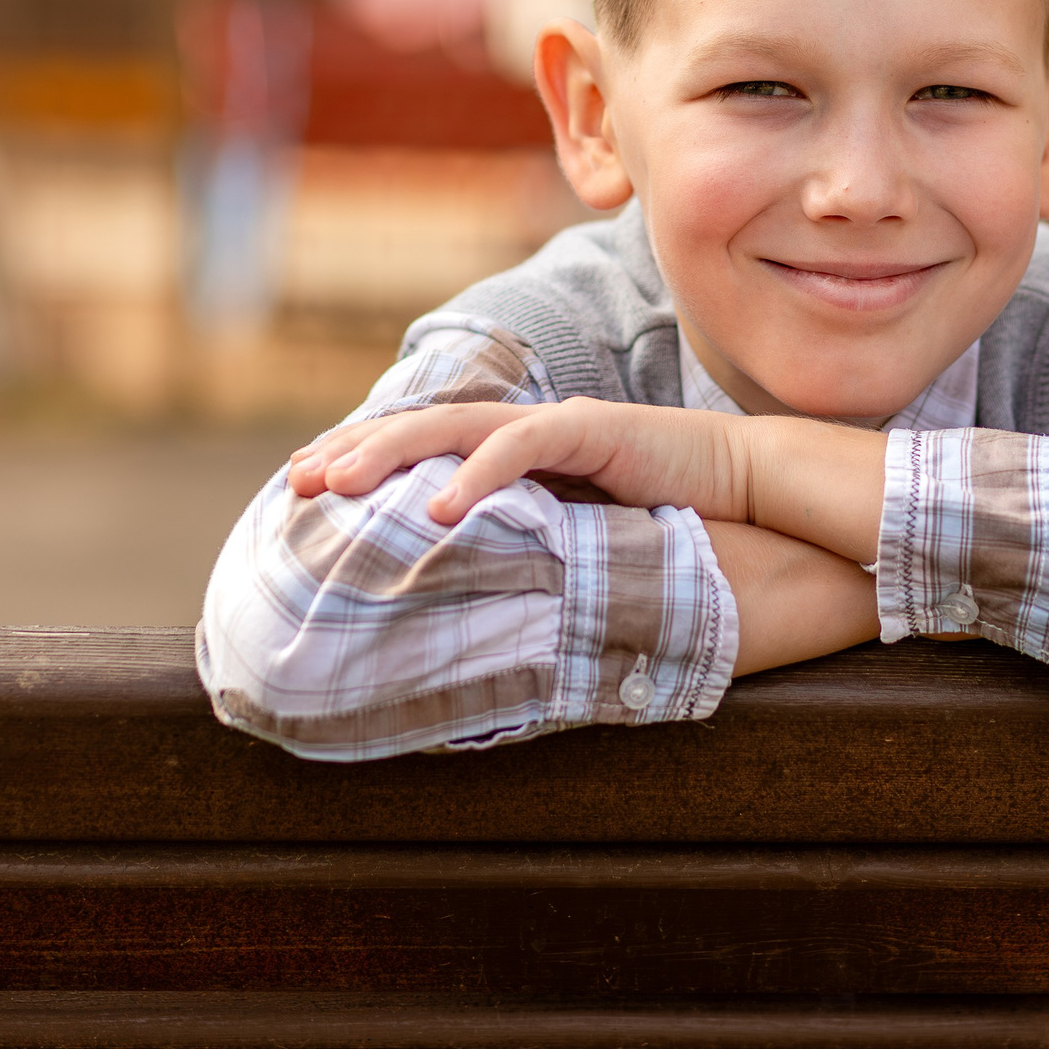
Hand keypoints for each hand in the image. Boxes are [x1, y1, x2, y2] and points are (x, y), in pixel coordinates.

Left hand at [287, 399, 757, 526]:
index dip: (364, 461)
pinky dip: (477, 472)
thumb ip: (526, 562)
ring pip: (453, 427)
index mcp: (516, 459)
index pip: (424, 452)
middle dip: (354, 450)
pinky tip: (438, 506)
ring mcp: (557, 426)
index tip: (306, 489)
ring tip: (339, 483)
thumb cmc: (672, 526)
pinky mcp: (595, 430)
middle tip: (296, 481)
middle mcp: (526, 433)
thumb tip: (467, 621)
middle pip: (420, 431)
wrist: (752, 490)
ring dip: (391, 452)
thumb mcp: (579, 547)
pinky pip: (524, 445)